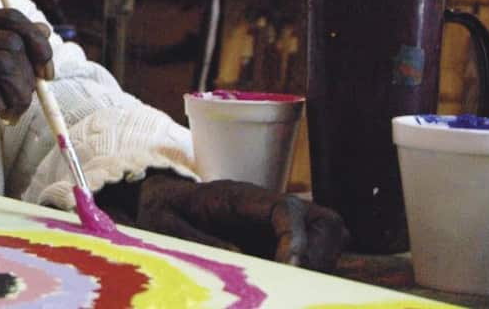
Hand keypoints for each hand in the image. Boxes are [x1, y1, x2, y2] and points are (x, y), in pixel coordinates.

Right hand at [0, 8, 52, 171]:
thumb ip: (4, 56)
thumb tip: (44, 30)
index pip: (9, 18)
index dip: (37, 42)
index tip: (45, 72)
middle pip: (12, 42)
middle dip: (30, 76)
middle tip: (22, 103)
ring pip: (3, 63)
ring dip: (18, 95)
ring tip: (10, 114)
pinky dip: (0, 106)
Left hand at [100, 171, 346, 271]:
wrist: (163, 205)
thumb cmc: (163, 211)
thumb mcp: (164, 224)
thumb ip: (196, 239)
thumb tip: (238, 254)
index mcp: (241, 197)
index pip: (287, 208)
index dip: (295, 238)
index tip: (289, 268)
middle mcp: (268, 209)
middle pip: (324, 221)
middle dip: (320, 254)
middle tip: (295, 283)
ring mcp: (277, 227)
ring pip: (326, 239)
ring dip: (319, 266)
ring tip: (292, 290)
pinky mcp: (278, 246)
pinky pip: (310, 257)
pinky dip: (308, 275)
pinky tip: (286, 291)